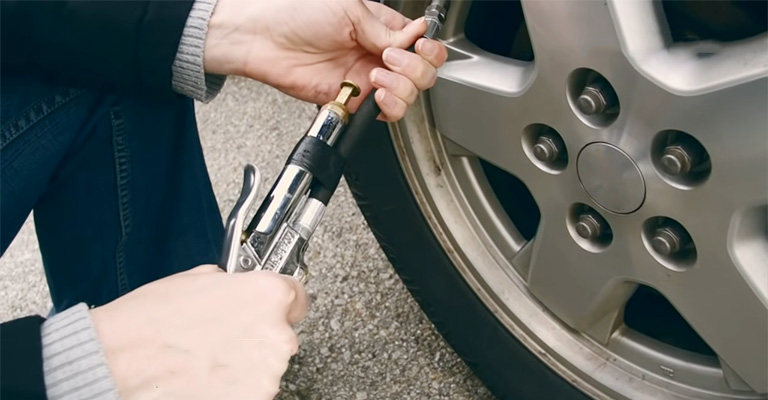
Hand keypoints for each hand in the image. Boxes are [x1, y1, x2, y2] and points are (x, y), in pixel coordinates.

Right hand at [90, 265, 307, 399]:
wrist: (115, 364)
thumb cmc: (148, 322)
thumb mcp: (198, 279)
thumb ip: (235, 286)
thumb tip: (242, 290)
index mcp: (267, 296)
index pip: (298, 297)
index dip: (279, 302)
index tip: (269, 308)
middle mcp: (275, 336)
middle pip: (280, 335)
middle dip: (255, 336)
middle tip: (220, 338)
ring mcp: (266, 376)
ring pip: (264, 367)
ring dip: (244, 365)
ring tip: (204, 360)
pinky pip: (250, 391)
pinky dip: (234, 389)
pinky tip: (204, 378)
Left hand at [203, 0, 447, 120]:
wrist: (264, 39)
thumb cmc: (297, 12)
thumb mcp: (350, 8)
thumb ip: (386, 29)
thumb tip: (417, 36)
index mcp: (382, 28)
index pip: (422, 43)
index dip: (428, 48)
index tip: (419, 45)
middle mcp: (378, 54)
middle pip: (423, 72)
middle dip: (416, 68)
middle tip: (391, 58)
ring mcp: (368, 79)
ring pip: (409, 94)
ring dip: (402, 87)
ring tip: (377, 74)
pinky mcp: (354, 100)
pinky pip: (387, 112)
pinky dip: (390, 106)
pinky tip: (375, 92)